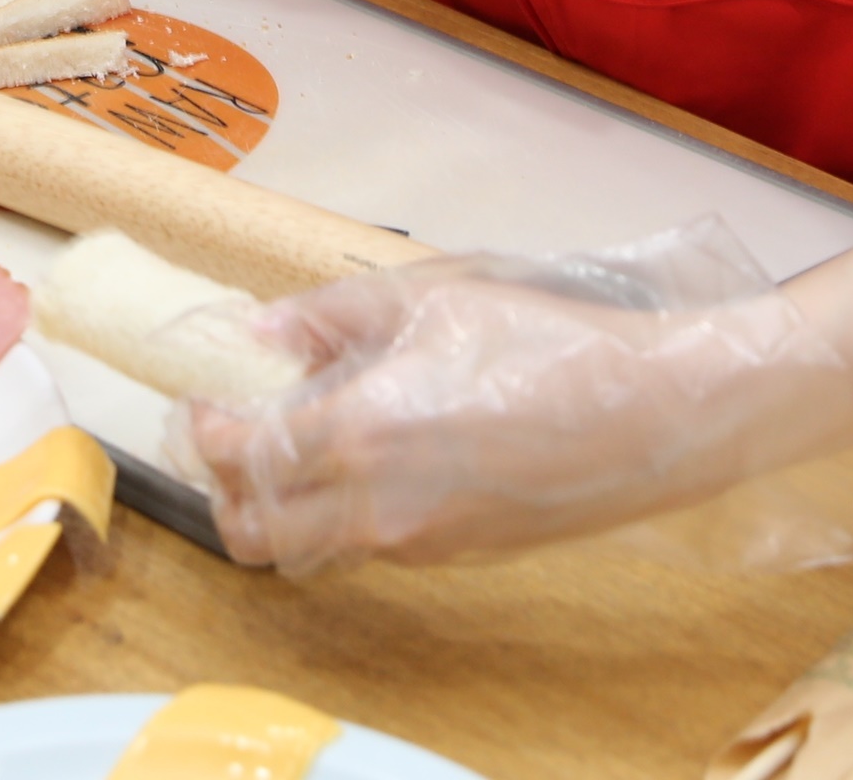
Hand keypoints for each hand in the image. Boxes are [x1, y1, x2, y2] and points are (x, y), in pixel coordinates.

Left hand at [182, 222, 852, 574]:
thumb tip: (259, 332)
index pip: (241, 459)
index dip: (205, 434)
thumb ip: (327, 316)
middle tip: (231, 436)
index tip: (202, 401)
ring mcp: (418, 542)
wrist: (650, 413)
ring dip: (280, 508)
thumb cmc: (545, 340)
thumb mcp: (427, 297)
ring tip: (295, 442)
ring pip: (309, 550)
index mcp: (360, 434)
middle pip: (255, 534)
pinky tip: (369, 452)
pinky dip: (340, 513)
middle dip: (225, 489)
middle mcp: (377, 507)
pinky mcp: (455, 554)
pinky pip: (367, 547)